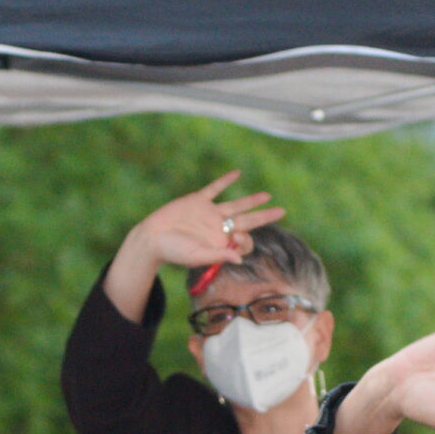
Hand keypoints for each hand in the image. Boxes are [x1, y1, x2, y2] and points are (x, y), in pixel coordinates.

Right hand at [100, 173, 286, 319]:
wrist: (152, 237)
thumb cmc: (173, 251)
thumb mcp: (197, 256)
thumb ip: (218, 257)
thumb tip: (240, 260)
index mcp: (221, 243)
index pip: (243, 241)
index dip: (246, 241)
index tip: (236, 240)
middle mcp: (219, 228)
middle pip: (247, 221)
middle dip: (264, 216)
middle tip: (282, 211)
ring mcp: (209, 213)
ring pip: (236, 205)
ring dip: (251, 200)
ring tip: (267, 195)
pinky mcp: (198, 201)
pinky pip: (215, 189)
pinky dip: (225, 181)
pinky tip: (237, 173)